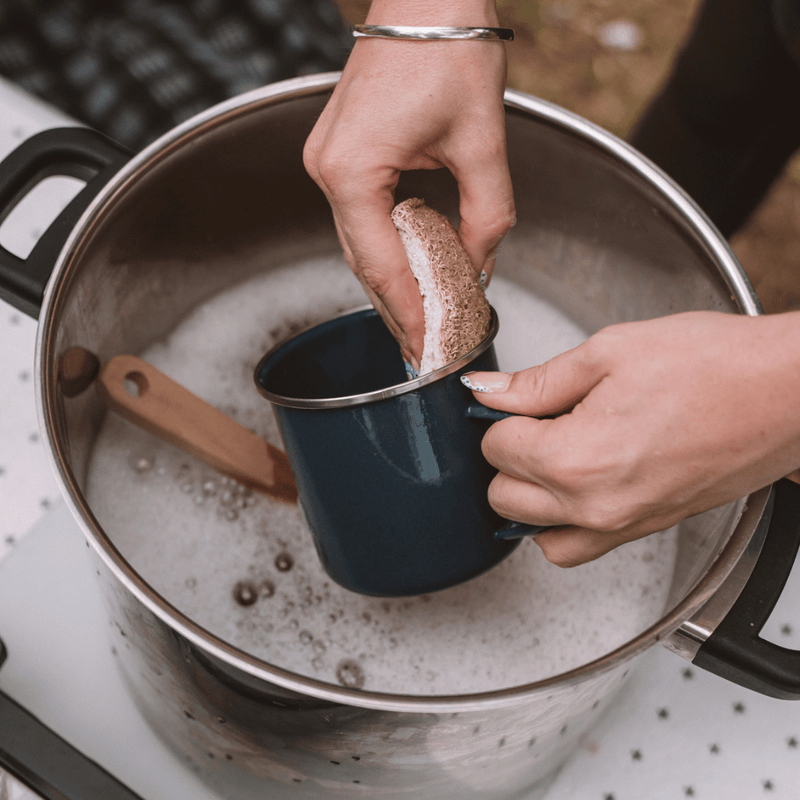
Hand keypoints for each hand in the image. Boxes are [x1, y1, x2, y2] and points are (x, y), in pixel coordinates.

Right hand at [303, 0, 514, 367]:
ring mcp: (328, 159)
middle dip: (395, 306)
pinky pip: (359, 216)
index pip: (381, 264)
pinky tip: (409, 268)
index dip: (407, 310)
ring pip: (358, 242)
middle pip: (362, 260)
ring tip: (418, 316)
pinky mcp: (340, 151)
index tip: (427, 345)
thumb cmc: (450, 45)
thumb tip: (482, 265)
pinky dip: (385, 246)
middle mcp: (328, 168)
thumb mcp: (483, 142)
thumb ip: (487, 216)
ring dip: (389, 279)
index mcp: (352, 170)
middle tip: (422, 344)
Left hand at [464, 311, 799, 565]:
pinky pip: (578, 546)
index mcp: (576, 459)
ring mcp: (622, 526)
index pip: (495, 448)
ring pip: (535, 534)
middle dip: (510, 455)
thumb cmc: (715, 366)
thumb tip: (488, 393)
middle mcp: (594, 506)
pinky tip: (578, 481)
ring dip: (529, 497)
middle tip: (537, 419)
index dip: (501, 416)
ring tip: (553, 453)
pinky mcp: (646, 529)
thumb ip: (537, 381)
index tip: (520, 399)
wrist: (788, 392)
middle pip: (503, 497)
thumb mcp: (608, 353)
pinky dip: (562, 523)